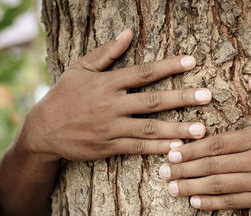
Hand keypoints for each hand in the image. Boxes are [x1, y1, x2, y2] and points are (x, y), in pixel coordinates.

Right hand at [18, 29, 211, 161]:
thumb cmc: (63, 96)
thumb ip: (106, 52)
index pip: (143, 72)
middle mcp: (111, 104)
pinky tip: (177, 148)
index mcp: (106, 83)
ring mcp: (111, 127)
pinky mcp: (109, 147)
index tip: (192, 61)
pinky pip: (138, 148)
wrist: (42, 131)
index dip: (169, 66)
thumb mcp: (80, 69)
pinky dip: (158, 148)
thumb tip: (128, 33)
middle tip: (207, 96)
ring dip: (177, 129)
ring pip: (149, 128)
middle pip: (152, 101)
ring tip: (201, 129)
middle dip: (182, 98)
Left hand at [159, 76, 250, 212]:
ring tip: (170, 187)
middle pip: (213, 164)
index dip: (193, 148)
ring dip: (192, 186)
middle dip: (184, 167)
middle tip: (162, 170)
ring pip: (219, 184)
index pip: (219, 143)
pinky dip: (213, 203)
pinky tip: (195, 203)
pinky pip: (234, 202)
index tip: (173, 149)